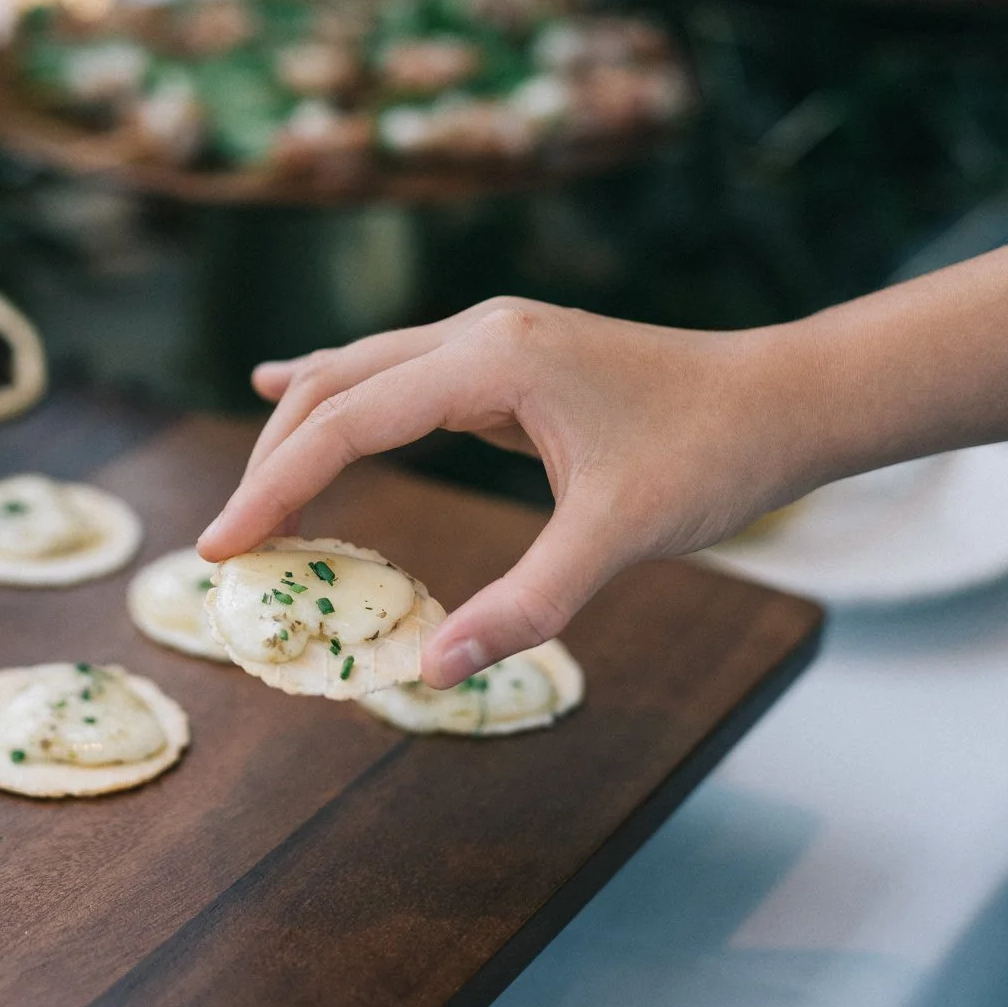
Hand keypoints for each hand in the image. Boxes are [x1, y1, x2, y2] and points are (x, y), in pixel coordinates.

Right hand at [196, 298, 809, 687]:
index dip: (275, 486)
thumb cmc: (711, 455)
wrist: (785, 398)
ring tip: (249, 490)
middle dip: (273, 461)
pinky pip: (396, 375)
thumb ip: (526, 605)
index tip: (221, 546)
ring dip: (301, 429)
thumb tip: (435, 672)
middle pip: (336, 388)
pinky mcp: (506, 359)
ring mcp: (491, 340)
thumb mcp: (618, 537)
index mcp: (489, 360)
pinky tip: (288, 385)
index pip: (346, 420)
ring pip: (360, 374)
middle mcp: (476, 334)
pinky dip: (339, 394)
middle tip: (226, 541)